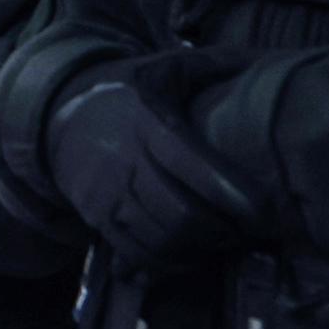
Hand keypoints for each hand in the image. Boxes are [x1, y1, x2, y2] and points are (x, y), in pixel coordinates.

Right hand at [47, 74, 271, 271]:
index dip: (230, 191)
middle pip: (180, 213)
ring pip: (160, 238)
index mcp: (146, 118)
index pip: (191, 162)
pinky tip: (192, 255)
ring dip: (201, 249)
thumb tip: (273, 67)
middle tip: (251, 230)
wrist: (56, 113)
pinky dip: (170, 263)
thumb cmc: (127, 91)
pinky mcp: (95, 215)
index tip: (264, 208)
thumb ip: (215, 65)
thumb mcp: (165, 66)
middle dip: (223, 230)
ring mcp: (104, 191)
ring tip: (226, 241)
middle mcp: (122, 158)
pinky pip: (136, 252)